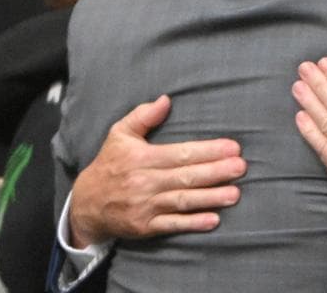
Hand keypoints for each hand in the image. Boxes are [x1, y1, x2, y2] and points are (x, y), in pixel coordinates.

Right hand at [69, 95, 246, 246]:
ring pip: (182, 201)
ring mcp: (144, 206)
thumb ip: (143, 116)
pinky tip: (213, 219)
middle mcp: (143, 182)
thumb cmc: (109, 164)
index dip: (207, 151)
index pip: (180, 153)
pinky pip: (171, 225)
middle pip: (185, 177)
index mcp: (141, 158)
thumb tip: (166, 100)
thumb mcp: (119, 134)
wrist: (85, 204)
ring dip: (210, 198)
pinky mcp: (144, 227)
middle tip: (241, 167)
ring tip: (234, 194)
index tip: (232, 147)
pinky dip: (192, 223)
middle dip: (215, 172)